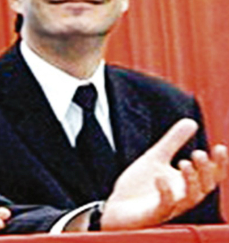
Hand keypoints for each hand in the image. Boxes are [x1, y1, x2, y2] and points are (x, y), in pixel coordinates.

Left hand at [101, 118, 227, 229]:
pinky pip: (165, 206)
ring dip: (190, 180)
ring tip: (183, 162)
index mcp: (187, 184)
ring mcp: (171, 207)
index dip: (220, 164)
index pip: (211, 176)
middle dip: (205, 171)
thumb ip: (173, 142)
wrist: (117, 208)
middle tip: (198, 153)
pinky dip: (166, 193)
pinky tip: (159, 178)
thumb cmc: (140, 186)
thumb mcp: (156, 158)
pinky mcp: (154, 214)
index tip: (220, 147)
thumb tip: (191, 121)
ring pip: (190, 198)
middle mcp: (183, 197)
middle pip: (205, 187)